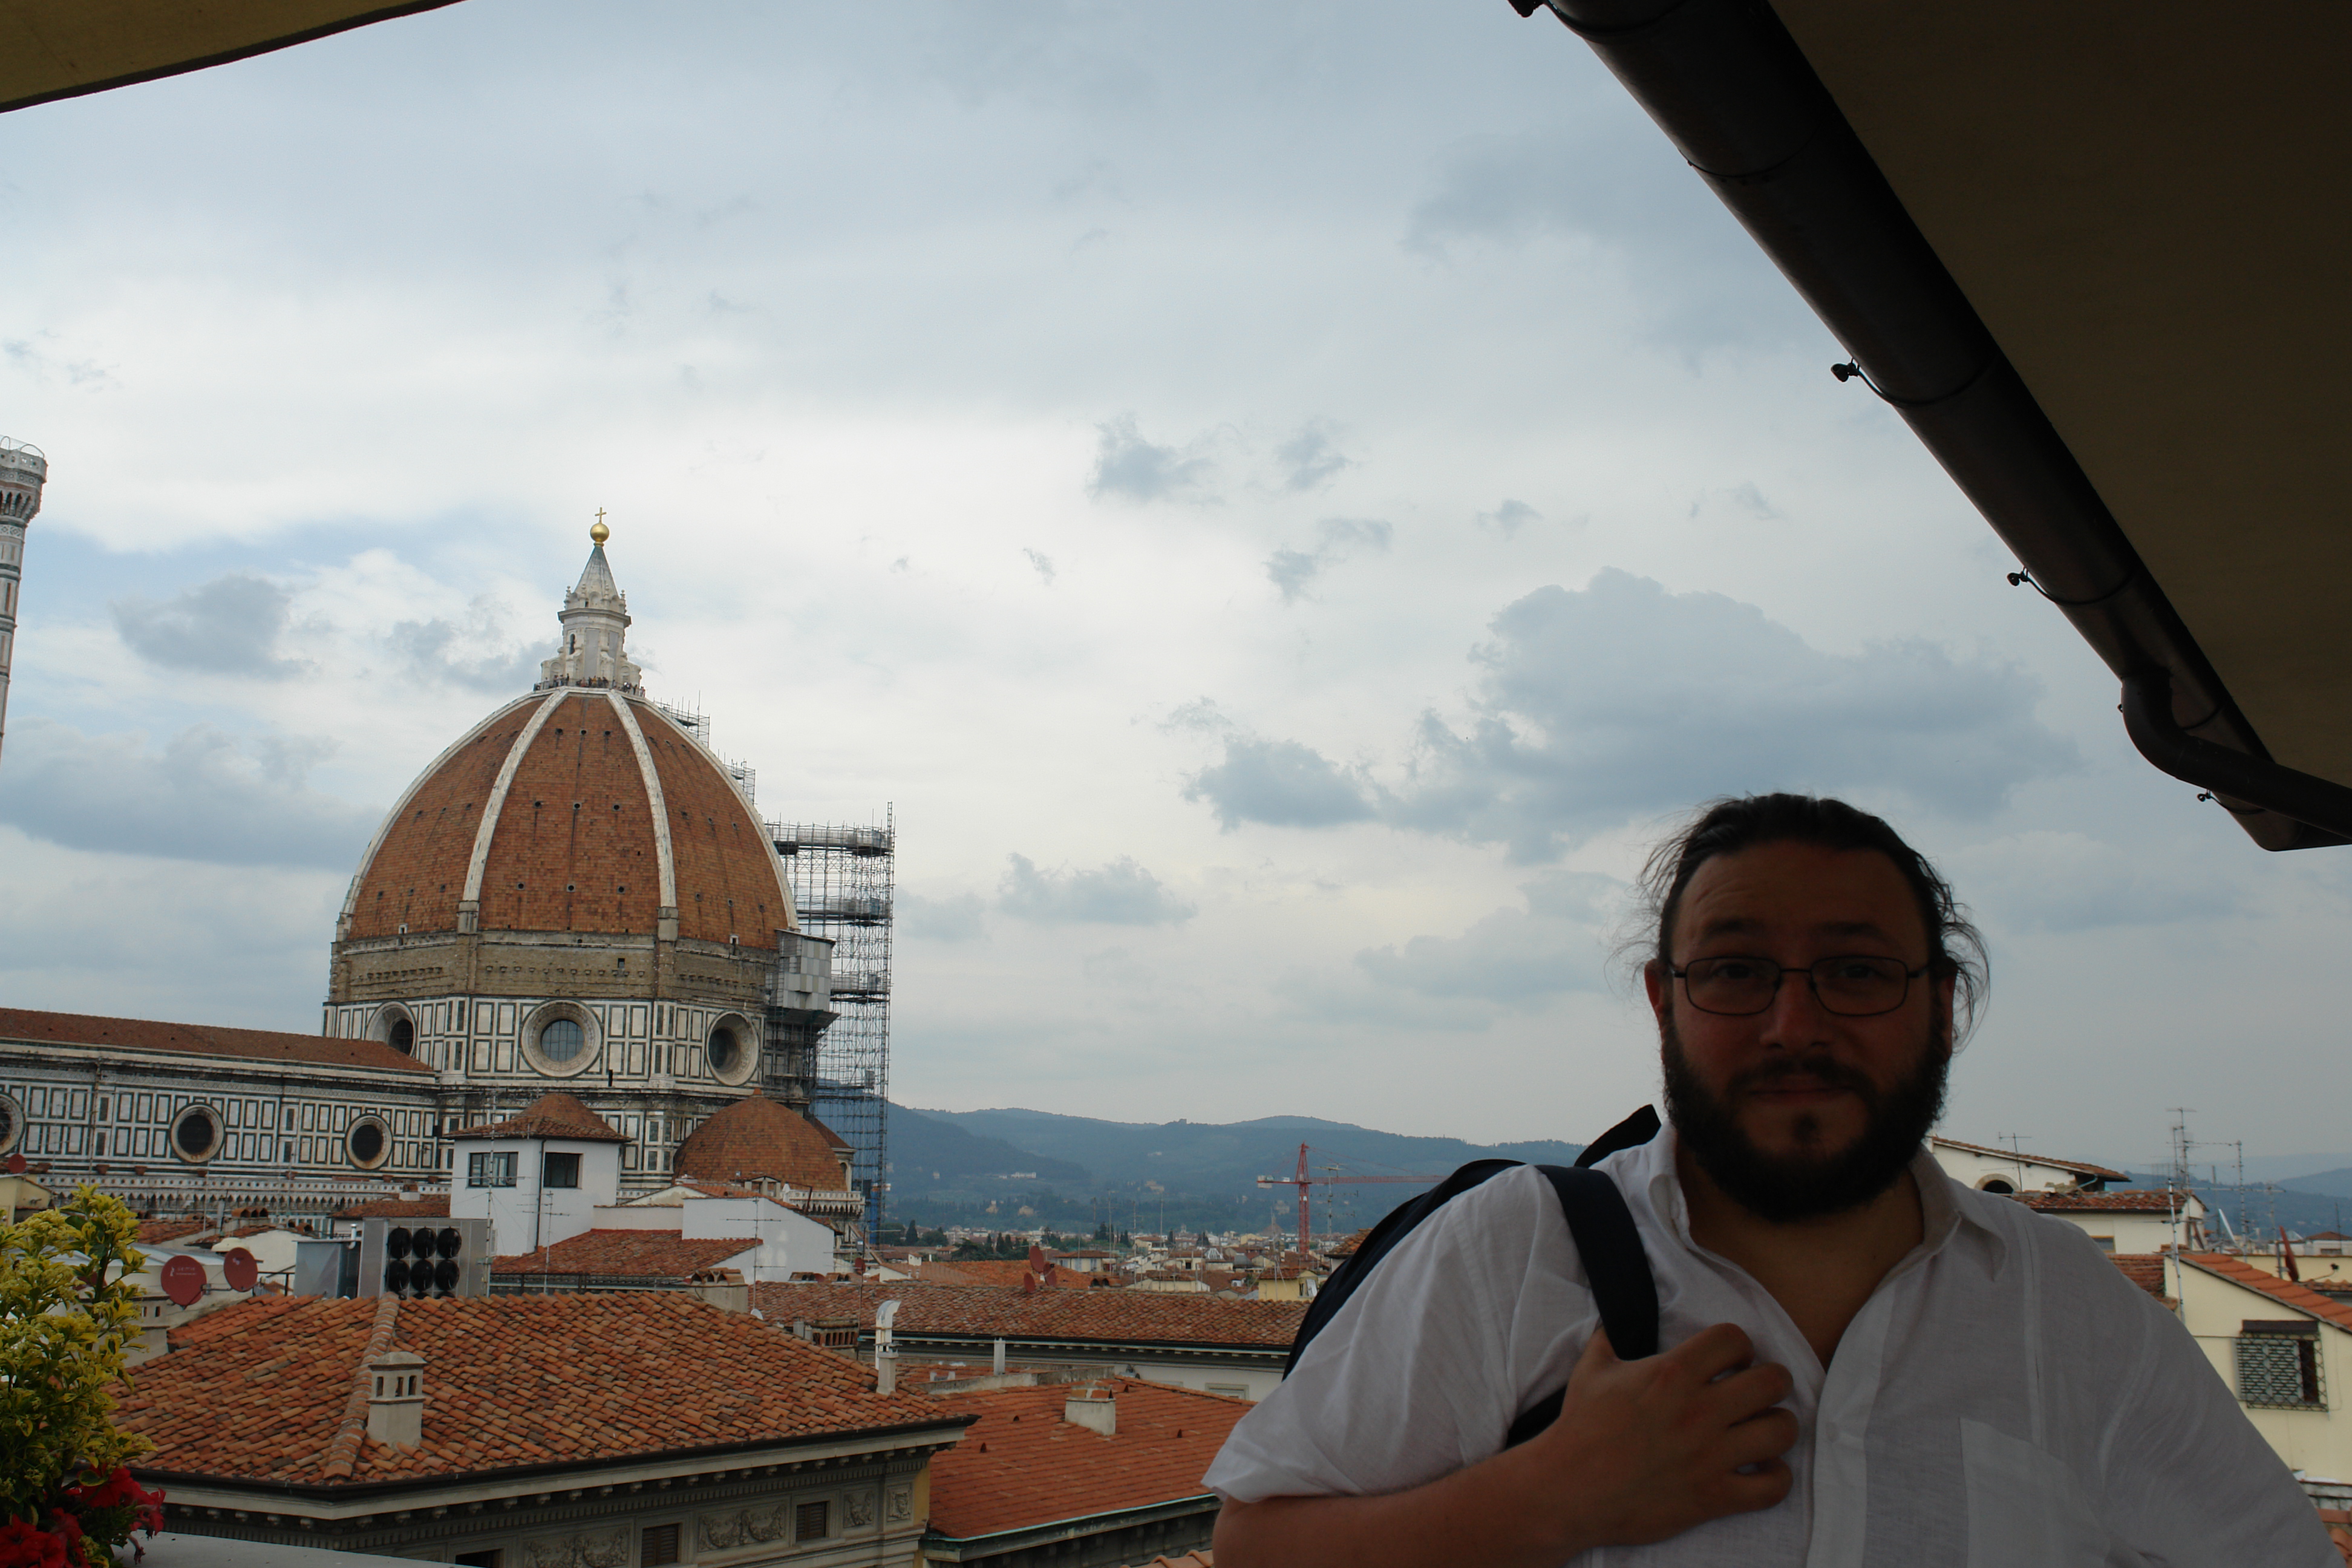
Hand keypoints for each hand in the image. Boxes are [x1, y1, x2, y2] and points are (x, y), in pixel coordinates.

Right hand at [1528, 1321, 1797, 1549]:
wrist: (1570, 1488)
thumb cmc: (1580, 1427)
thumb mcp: (1591, 1370)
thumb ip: (1608, 1340)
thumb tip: (1610, 1322)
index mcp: (1673, 1374)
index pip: (1734, 1339)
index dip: (1739, 1346)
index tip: (1733, 1360)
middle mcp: (1700, 1410)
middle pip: (1772, 1381)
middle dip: (1773, 1381)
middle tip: (1761, 1390)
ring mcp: (1711, 1455)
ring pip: (1781, 1430)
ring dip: (1779, 1426)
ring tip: (1765, 1427)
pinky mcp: (1714, 1496)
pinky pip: (1772, 1487)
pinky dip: (1776, 1477)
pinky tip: (1763, 1470)